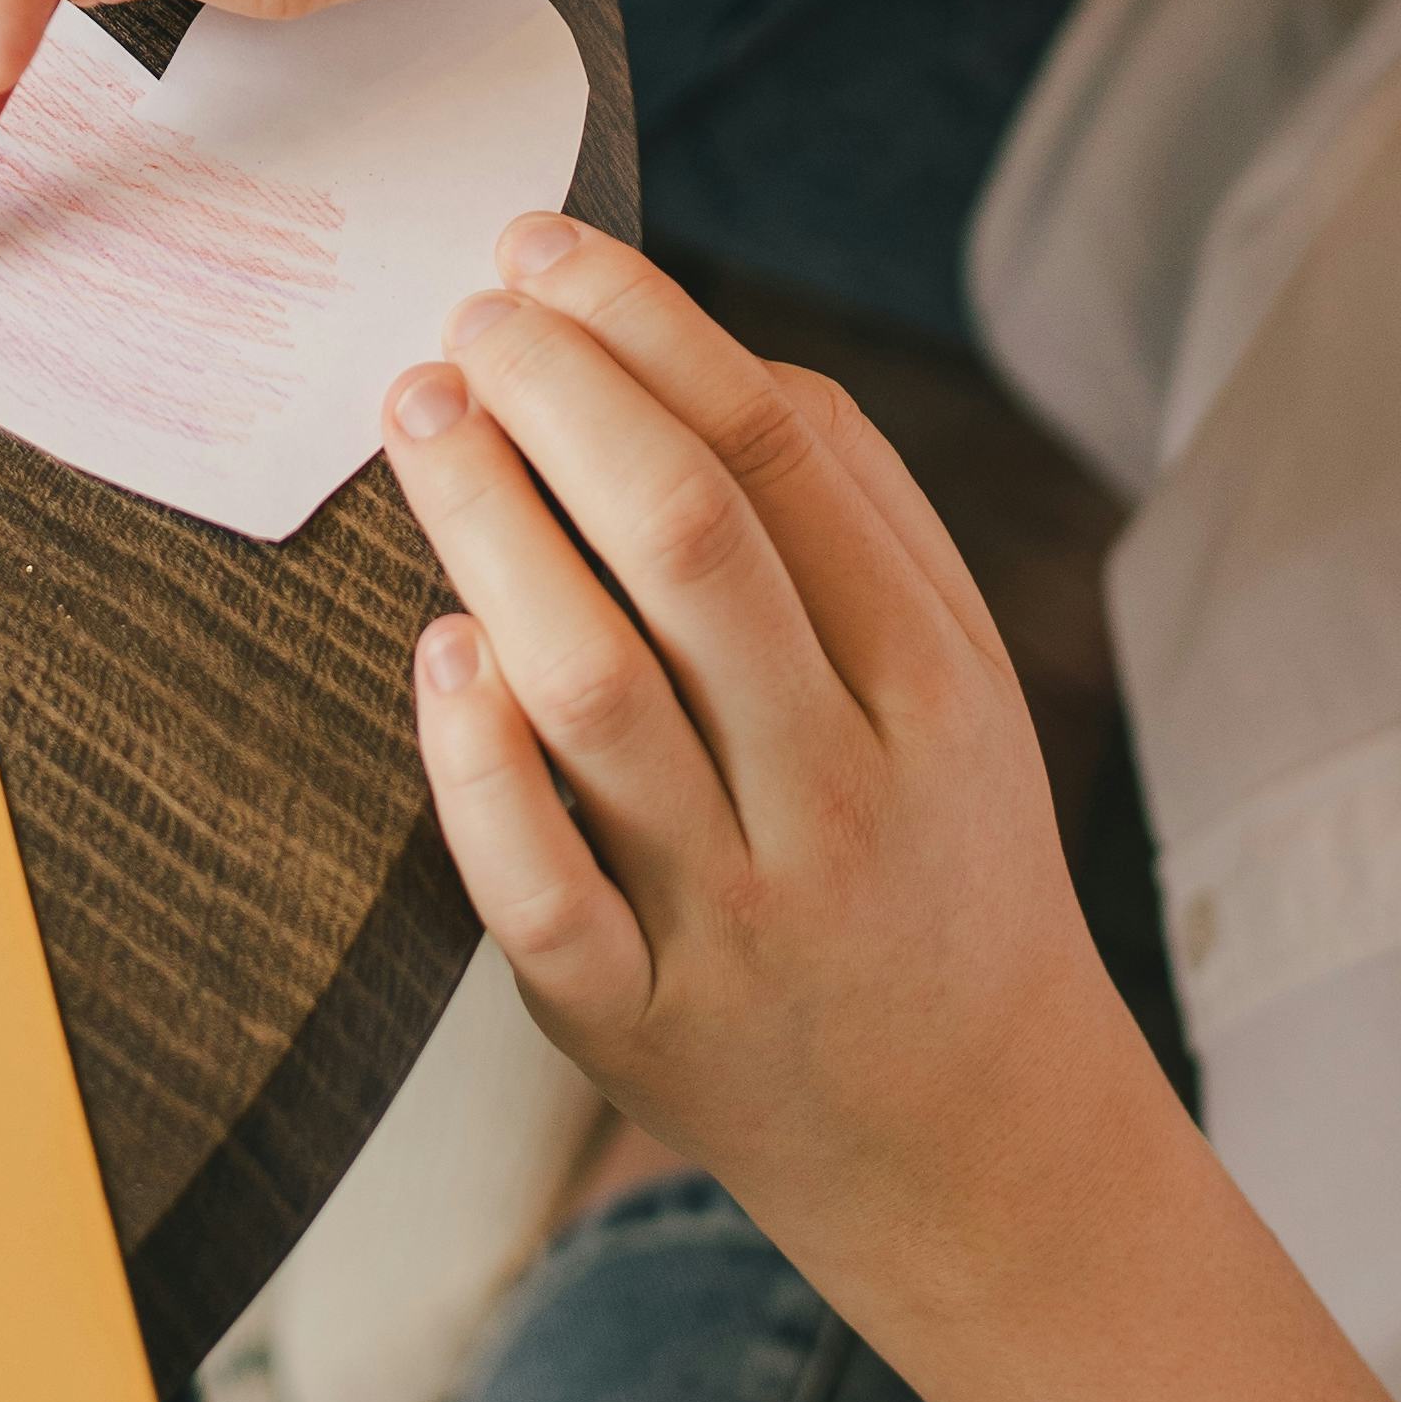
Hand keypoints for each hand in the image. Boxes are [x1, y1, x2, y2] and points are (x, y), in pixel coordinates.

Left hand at [379, 222, 1156, 1305]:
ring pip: (598, 693)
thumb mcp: (959, 685)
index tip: (539, 252)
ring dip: (491, 529)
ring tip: (419, 418)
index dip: (645, 329)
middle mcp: (838, 792)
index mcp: (929, 685)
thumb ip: (863, 513)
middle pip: (687, 544)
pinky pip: (538, 891)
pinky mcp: (632, 1026)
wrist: (980, 1149)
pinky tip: (436, 647)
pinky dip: (475, 766)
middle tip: (462, 320)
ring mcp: (734, 917)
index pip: (780, 454)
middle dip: (559, 398)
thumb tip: (709, 350)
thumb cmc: (939, 864)